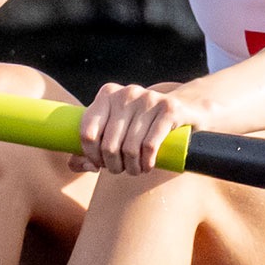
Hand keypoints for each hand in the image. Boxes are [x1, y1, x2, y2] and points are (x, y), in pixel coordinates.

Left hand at [74, 81, 209, 174]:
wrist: (186, 110)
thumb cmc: (143, 125)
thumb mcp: (117, 131)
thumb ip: (91, 148)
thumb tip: (79, 164)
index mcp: (107, 94)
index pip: (87, 132)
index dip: (91, 155)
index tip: (99, 164)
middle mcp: (126, 93)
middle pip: (109, 144)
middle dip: (113, 165)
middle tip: (122, 170)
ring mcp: (149, 99)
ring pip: (130, 148)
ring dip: (132, 168)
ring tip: (136, 170)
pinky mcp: (169, 109)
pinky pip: (150, 145)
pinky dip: (147, 162)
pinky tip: (149, 165)